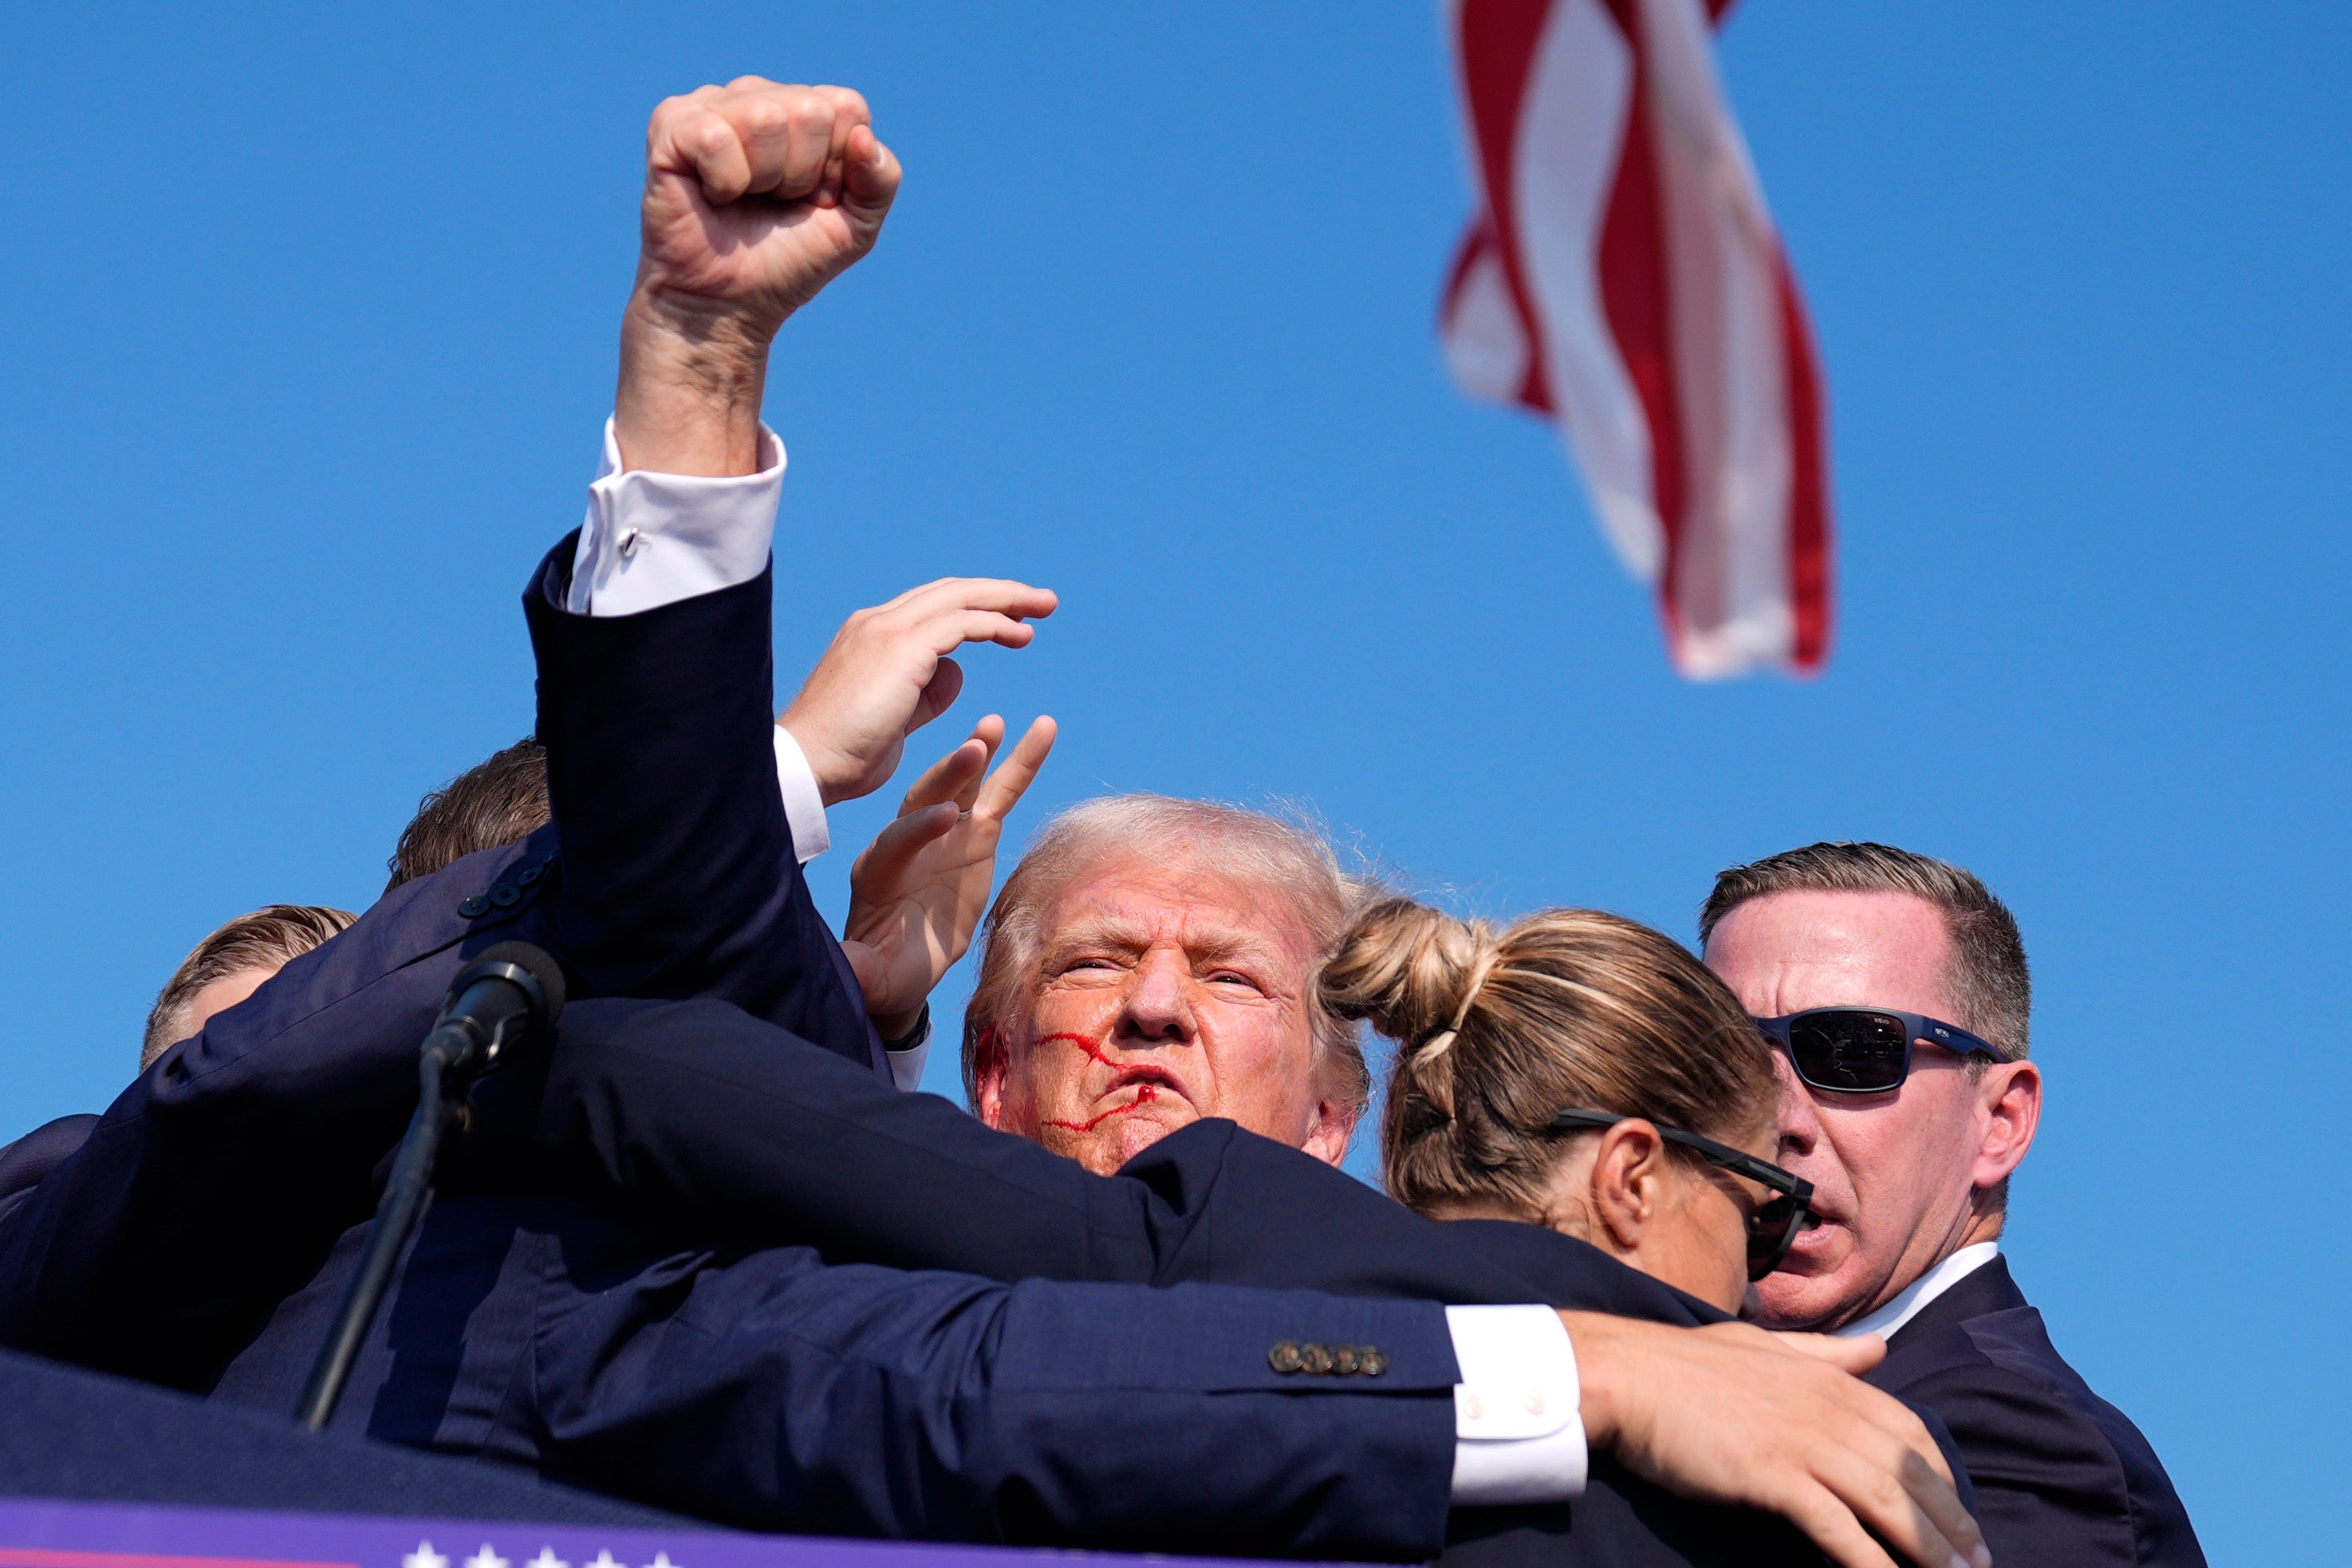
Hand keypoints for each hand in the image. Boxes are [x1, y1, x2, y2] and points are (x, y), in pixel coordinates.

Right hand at [616, 78, 903, 475]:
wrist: (728, 306)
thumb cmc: (787, 262)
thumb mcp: (856, 226)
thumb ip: (881, 179)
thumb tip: (862, 135)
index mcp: (801, 108)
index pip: (847, 107)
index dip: (837, 167)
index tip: (812, 200)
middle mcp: (756, 96)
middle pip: (810, 110)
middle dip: (802, 174)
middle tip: (772, 204)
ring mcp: (711, 105)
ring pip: (766, 117)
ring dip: (763, 179)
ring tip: (741, 200)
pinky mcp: (671, 126)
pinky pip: (718, 137)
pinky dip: (725, 182)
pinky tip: (711, 197)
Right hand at [780, 578, 1057, 806]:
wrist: (807, 767)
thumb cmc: (844, 755)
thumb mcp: (894, 717)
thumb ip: (924, 691)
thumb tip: (954, 673)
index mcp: (870, 635)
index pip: (931, 606)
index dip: (974, 606)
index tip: (1012, 618)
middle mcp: (876, 623)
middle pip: (950, 592)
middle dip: (998, 592)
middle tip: (1040, 601)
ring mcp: (887, 631)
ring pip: (959, 598)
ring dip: (1006, 600)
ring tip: (1043, 608)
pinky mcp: (902, 649)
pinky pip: (962, 624)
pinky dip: (994, 625)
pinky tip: (1020, 636)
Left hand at [842, 715, 1057, 1035]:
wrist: (904, 962)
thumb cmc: (887, 970)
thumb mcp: (873, 976)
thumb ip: (862, 970)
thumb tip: (851, 974)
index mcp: (879, 871)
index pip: (898, 843)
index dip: (919, 830)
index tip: (946, 820)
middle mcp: (908, 841)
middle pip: (926, 799)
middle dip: (948, 776)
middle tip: (973, 749)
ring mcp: (945, 832)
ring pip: (963, 786)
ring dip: (978, 753)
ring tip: (996, 723)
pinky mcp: (977, 833)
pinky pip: (1001, 792)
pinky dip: (1020, 762)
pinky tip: (1042, 729)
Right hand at [1564, 1313, 1988, 1567]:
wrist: (1626, 1375)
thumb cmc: (1684, 1365)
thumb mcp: (1764, 1346)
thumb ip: (1826, 1353)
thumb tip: (1879, 1348)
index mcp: (1827, 1377)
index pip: (1907, 1428)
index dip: (1940, 1474)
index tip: (1958, 1512)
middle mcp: (1826, 1407)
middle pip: (1910, 1470)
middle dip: (1951, 1521)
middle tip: (1979, 1563)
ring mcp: (1801, 1440)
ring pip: (1887, 1500)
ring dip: (1929, 1546)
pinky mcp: (1773, 1474)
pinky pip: (1837, 1525)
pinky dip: (1871, 1560)